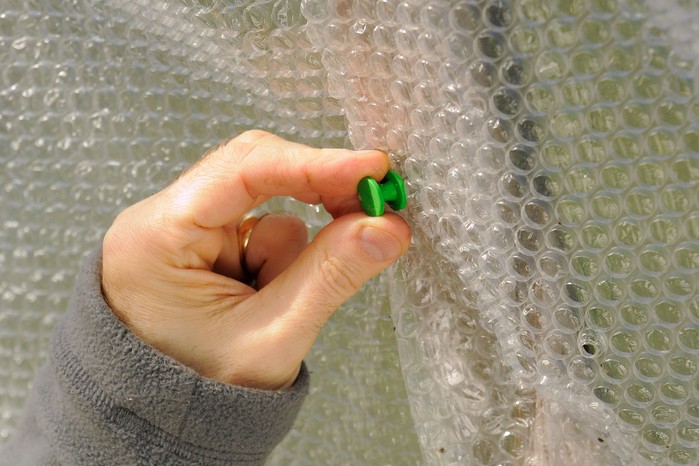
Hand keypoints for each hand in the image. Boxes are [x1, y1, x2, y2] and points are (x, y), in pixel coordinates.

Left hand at [101, 130, 410, 389]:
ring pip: (267, 204)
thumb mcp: (273, 337)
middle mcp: (162, 219)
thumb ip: (331, 276)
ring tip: (273, 303)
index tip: (370, 170)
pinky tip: (264, 295)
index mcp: (156, 238)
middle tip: (371, 206)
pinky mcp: (206, 240)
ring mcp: (183, 227)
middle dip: (315, 192)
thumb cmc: (202, 391)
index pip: (242, 170)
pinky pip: (263, 227)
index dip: (313, 164)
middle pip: (254, 171)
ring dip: (289, 250)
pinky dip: (280, 257)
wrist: (172, 420)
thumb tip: (387, 227)